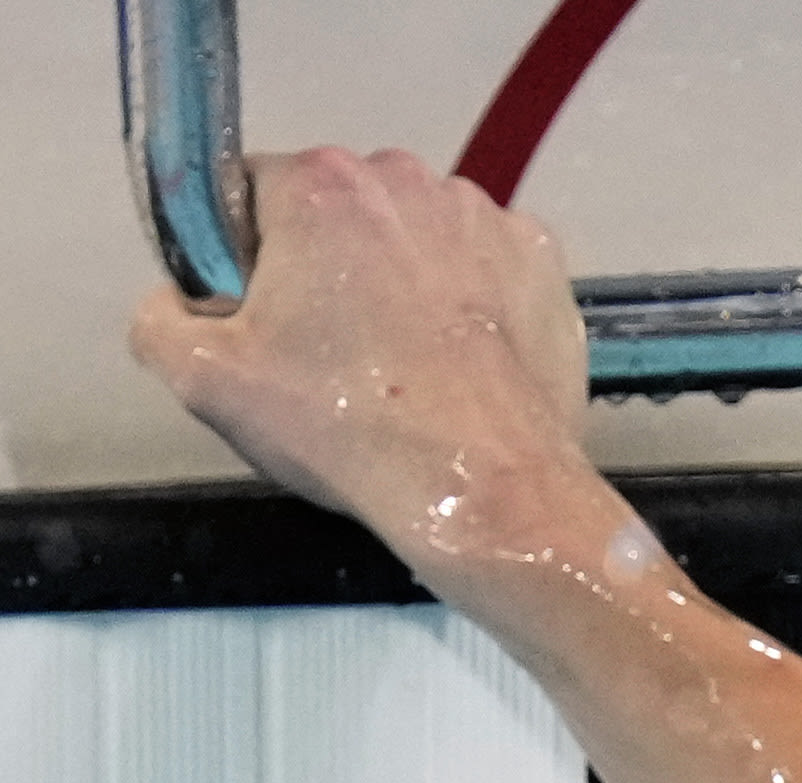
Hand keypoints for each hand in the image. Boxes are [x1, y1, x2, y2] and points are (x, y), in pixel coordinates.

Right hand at [130, 148, 592, 556]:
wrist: (485, 487)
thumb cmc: (349, 429)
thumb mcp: (204, 380)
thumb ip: (160, 318)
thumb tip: (175, 300)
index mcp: (319, 184)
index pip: (248, 196)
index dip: (243, 260)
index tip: (261, 321)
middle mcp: (409, 180)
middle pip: (338, 213)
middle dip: (325, 268)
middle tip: (331, 355)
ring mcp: (488, 218)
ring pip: (414, 239)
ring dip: (400, 282)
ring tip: (401, 366)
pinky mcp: (543, 264)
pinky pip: (483, 268)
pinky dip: (469, 302)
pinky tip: (458, 362)